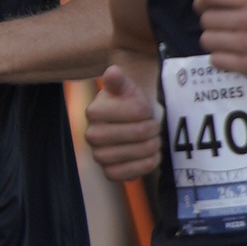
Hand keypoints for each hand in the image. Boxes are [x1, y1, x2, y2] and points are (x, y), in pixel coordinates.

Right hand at [86, 59, 162, 182]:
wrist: (130, 124)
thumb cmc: (128, 103)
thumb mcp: (125, 87)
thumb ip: (118, 80)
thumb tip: (113, 72)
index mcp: (93, 111)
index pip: (131, 112)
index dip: (143, 110)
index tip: (146, 109)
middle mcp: (91, 135)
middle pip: (134, 133)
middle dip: (150, 129)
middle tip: (154, 126)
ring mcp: (99, 155)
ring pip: (134, 153)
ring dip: (150, 146)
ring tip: (154, 140)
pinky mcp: (109, 172)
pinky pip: (128, 173)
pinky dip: (145, 164)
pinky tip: (152, 155)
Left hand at [193, 0, 246, 84]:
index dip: (201, 0)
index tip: (203, 5)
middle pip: (207, 19)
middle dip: (210, 21)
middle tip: (221, 24)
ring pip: (208, 40)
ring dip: (214, 40)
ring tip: (226, 39)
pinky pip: (218, 60)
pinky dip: (220, 58)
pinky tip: (231, 54)